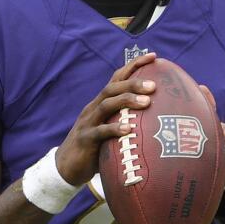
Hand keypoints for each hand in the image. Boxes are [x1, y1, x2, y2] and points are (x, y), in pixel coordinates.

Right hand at [54, 53, 157, 185]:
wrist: (66, 167)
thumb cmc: (95, 148)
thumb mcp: (111, 130)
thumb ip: (127, 121)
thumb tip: (158, 119)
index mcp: (101, 103)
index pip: (117, 78)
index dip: (133, 65)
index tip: (153, 56)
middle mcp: (93, 108)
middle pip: (112, 88)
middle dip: (133, 83)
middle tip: (154, 85)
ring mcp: (88, 123)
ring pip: (106, 105)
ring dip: (127, 101)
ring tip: (146, 102)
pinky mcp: (85, 140)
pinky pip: (100, 132)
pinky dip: (114, 129)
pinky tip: (128, 129)